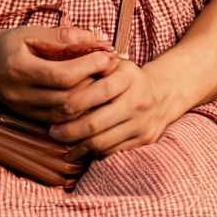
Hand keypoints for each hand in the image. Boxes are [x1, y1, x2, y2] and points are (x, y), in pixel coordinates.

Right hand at [0, 24, 118, 122]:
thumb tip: (96, 38)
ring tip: (104, 81)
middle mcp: (20, 94)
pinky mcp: (28, 117)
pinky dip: (78, 110)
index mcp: (20, 68)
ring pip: (65, 115)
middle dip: (95, 85)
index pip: (63, 76)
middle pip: (67, 100)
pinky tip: (90, 96)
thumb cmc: (8, 42)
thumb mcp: (32, 32)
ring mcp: (23, 110)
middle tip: (113, 70)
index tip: (108, 55)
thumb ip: (63, 36)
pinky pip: (58, 120)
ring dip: (89, 100)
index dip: (90, 66)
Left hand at [47, 58, 177, 156]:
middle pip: (97, 122)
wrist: (163, 95)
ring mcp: (142, 123)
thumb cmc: (128, 78)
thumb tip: (65, 68)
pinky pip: (112, 151)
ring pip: (103, 142)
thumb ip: (95, 64)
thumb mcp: (117, 64)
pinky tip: (79, 148)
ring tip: (62, 142)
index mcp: (129, 77)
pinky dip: (93, 152)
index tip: (59, 109)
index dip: (78, 101)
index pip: (101, 91)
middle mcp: (138, 100)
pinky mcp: (143, 140)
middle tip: (53, 131)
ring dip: (78, 145)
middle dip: (71, 130)